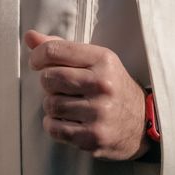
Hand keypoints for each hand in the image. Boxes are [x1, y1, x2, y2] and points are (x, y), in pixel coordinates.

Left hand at [25, 30, 146, 160]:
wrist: (144, 123)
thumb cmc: (113, 87)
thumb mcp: (96, 61)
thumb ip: (62, 48)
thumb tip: (30, 37)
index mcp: (103, 60)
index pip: (54, 50)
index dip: (38, 56)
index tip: (37, 62)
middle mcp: (102, 84)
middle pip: (48, 78)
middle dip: (48, 83)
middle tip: (60, 87)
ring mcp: (98, 113)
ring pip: (50, 104)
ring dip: (53, 106)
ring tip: (70, 105)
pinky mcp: (92, 137)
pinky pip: (53, 128)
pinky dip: (55, 125)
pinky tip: (69, 121)